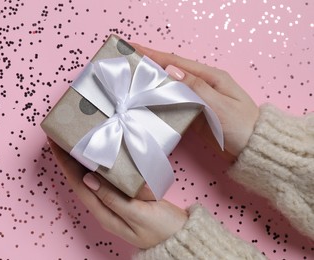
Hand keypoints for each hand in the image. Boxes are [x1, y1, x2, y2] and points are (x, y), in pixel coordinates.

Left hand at [48, 138, 187, 248]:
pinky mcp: (124, 198)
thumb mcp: (139, 214)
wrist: (181, 239)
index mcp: (105, 213)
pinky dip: (98, 166)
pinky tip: (99, 157)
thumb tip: (87, 179)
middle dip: (68, 160)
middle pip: (80, 181)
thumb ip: (113, 199)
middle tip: (60, 136)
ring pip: (91, 180)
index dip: (65, 164)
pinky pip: (105, 180)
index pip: (78, 184)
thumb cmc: (163, 228)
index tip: (54, 143)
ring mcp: (114, 204)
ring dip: (80, 162)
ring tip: (74, 143)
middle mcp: (105, 209)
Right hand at [132, 44, 258, 157]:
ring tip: (130, 80)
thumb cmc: (241, 126)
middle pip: (170, 72)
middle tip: (126, 61)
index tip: (133, 47)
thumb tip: (172, 71)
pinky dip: (159, 101)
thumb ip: (196, 88)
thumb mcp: (220, 106)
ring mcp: (197, 99)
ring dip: (151, 83)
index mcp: (210, 77)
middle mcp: (202, 85)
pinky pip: (173, 104)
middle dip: (149, 65)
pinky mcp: (194, 113)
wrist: (253, 149)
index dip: (154, 55)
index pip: (177, 62)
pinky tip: (146, 102)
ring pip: (170, 88)